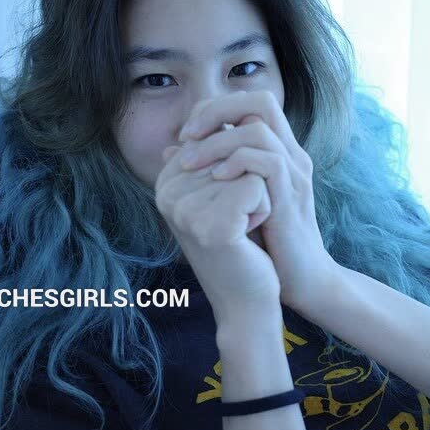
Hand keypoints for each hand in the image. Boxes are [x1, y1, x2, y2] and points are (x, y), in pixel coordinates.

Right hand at [155, 126, 280, 324]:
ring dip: (257, 197)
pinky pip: (257, 186)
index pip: (215, 140)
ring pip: (247, 166)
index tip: (224, 207)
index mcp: (165, 181)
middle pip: (232, 152)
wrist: (246, 300)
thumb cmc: (237, 243)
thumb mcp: (217, 196)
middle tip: (234, 222)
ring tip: (240, 229)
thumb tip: (198, 129)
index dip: (235, 170)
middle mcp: (167, 193)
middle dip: (247, 183)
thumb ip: (206, 159)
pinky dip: (264, 210)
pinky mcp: (213, 224)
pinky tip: (247, 237)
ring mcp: (186, 209)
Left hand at [166, 90, 338, 311]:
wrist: (301, 278)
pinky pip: (269, 162)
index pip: (249, 102)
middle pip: (259, 101)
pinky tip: (216, 179)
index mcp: (277, 149)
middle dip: (216, 111)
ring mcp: (294, 173)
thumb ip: (206, 170)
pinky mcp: (292, 196)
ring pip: (258, 129)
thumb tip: (170, 151)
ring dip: (217, 141)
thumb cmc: (263, 238)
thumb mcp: (230, 198)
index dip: (215, 109)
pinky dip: (237, 164)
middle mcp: (290, 153)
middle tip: (187, 135)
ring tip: (191, 164)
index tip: (186, 135)